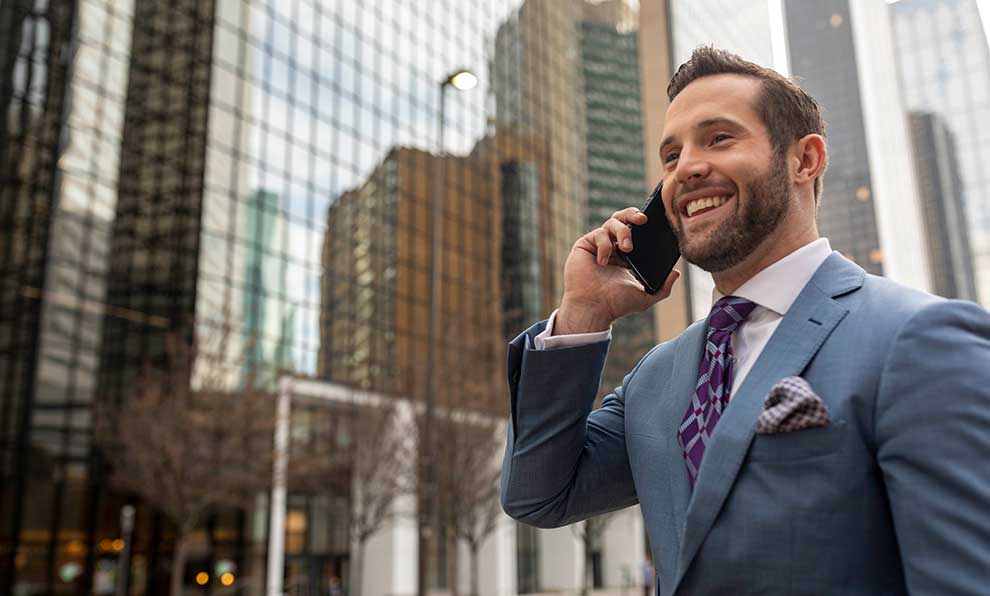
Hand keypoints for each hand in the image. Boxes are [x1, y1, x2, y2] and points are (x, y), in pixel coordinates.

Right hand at [555, 207, 679, 334]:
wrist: (593, 309)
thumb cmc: (615, 305)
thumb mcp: (645, 297)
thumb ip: (663, 288)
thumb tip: (676, 273)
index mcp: (625, 256)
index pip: (635, 232)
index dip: (643, 225)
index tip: (655, 223)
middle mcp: (612, 247)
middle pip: (622, 219)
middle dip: (633, 214)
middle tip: (643, 220)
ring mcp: (597, 245)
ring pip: (612, 222)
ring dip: (623, 231)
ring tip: (627, 248)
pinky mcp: (585, 245)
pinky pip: (598, 234)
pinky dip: (604, 245)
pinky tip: (603, 262)